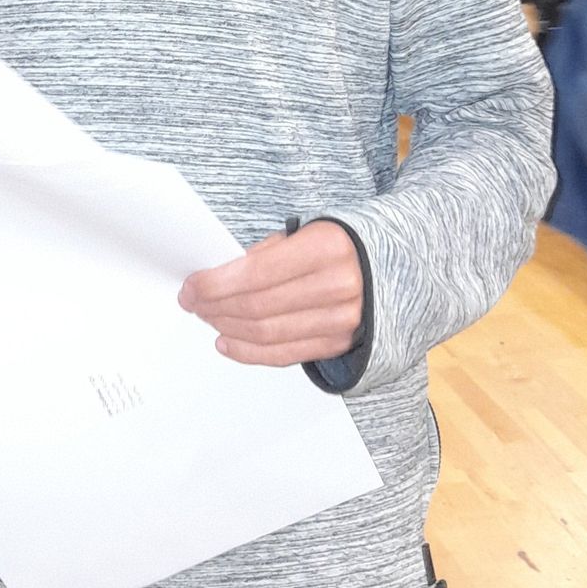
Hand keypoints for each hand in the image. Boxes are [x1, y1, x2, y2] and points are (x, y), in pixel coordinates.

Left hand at [178, 221, 364, 367]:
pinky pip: (283, 355)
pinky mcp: (338, 344)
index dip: (215, 284)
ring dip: (227, 328)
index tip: (191, 287)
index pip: (256, 274)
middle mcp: (338, 286)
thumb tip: (218, 279)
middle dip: (215, 306)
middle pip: (257, 307)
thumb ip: (264, 254)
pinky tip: (227, 341)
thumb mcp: (305, 233)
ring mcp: (341, 320)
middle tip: (193, 302)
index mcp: (326, 248)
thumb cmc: (339, 246)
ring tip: (208, 318)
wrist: (395, 267)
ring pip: (266, 334)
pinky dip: (248, 352)